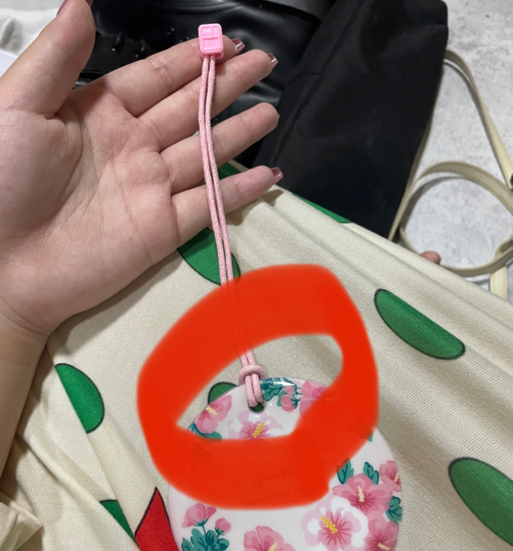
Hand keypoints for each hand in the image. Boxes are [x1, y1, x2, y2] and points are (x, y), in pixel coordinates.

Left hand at [0, 0, 278, 340]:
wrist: (2, 266)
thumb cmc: (0, 182)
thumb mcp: (18, 108)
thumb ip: (57, 59)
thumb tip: (82, 3)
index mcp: (100, 114)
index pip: (157, 79)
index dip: (192, 61)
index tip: (225, 42)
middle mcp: (133, 148)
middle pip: (191, 110)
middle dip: (227, 86)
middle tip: (263, 64)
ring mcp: (151, 190)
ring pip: (206, 154)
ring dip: (238, 133)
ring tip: (270, 112)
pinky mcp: (162, 229)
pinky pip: (209, 205)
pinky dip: (238, 191)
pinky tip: (266, 175)